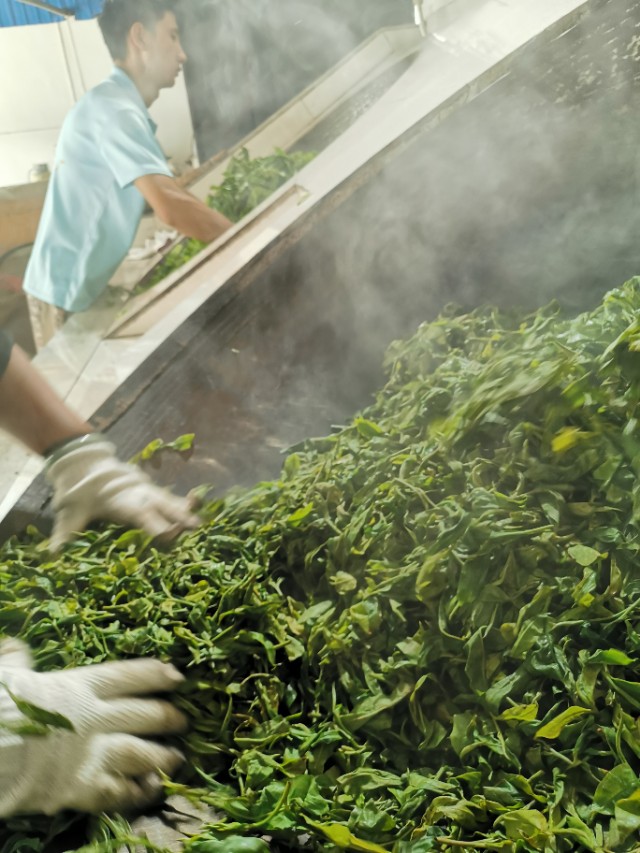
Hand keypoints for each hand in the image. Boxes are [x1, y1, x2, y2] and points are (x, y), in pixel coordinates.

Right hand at [0, 639, 186, 816]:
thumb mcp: (7, 675)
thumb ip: (18, 661)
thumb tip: (14, 646)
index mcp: (79, 686)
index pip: (130, 676)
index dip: (156, 675)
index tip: (177, 676)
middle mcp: (94, 718)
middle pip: (144, 714)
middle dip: (168, 717)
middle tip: (184, 720)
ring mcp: (92, 754)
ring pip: (141, 753)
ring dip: (163, 756)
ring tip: (177, 758)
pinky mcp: (82, 788)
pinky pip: (119, 792)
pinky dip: (138, 791)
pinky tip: (152, 789)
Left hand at [45, 435, 199, 550]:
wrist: (86, 463)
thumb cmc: (80, 491)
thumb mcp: (70, 510)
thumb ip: (65, 532)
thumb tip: (51, 555)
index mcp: (122, 501)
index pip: (141, 515)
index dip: (154, 525)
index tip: (167, 535)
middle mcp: (139, 496)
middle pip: (163, 507)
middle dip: (179, 517)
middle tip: (196, 528)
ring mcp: (147, 492)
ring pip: (171, 501)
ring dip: (186, 511)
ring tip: (202, 521)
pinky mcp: (151, 492)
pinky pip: (171, 498)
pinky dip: (185, 502)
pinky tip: (200, 506)